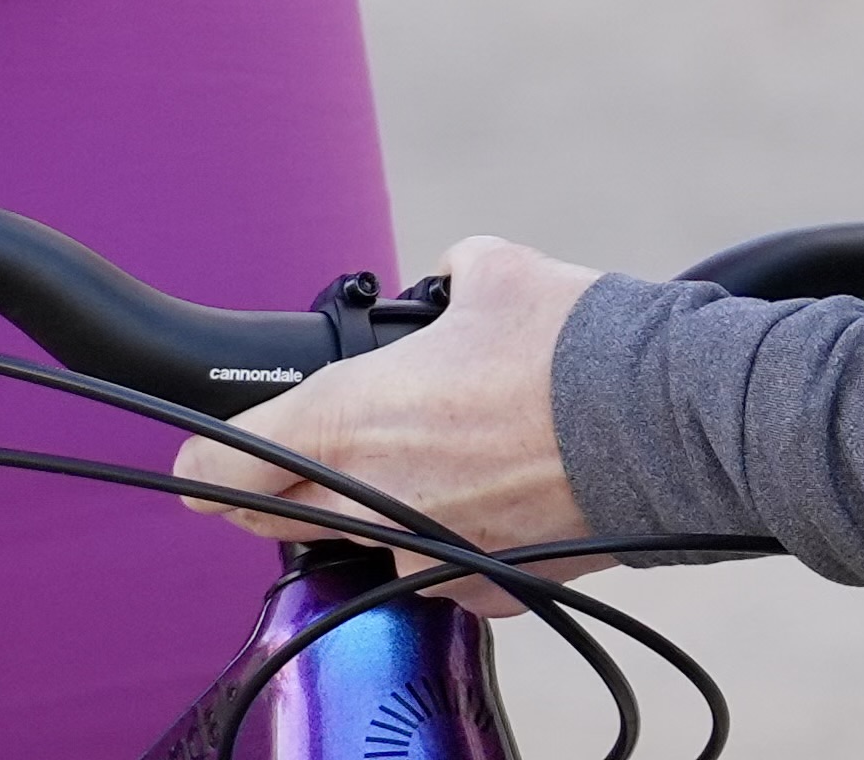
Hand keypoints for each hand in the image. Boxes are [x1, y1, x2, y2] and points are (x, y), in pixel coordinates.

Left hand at [171, 233, 606, 600]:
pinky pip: (432, 567)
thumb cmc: (569, 343)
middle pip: (278, 518)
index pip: (223, 466)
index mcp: (347, 422)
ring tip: (436, 455)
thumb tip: (445, 290)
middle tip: (310, 451)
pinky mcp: (482, 590)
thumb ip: (444, 284)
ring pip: (363, 540)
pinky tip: (489, 492)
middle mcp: (371, 502)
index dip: (204, 458)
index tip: (203, 453)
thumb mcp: (492, 272)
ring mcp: (423, 557)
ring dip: (375, 505)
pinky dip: (444, 535)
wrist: (660, 422)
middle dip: (281, 486)